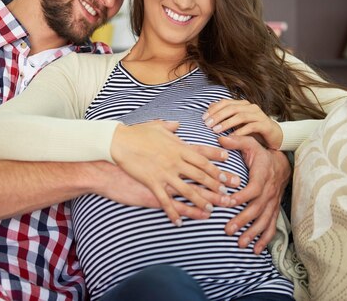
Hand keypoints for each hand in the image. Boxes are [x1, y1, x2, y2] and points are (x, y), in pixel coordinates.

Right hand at [110, 120, 239, 225]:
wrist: (118, 141)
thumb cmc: (136, 133)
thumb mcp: (156, 126)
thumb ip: (170, 126)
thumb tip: (177, 124)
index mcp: (178, 146)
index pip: (202, 155)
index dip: (216, 163)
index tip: (228, 169)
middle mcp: (175, 160)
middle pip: (201, 174)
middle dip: (216, 185)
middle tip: (228, 193)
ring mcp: (165, 172)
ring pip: (188, 190)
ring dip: (201, 200)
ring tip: (211, 209)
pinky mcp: (152, 183)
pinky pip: (165, 201)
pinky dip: (173, 212)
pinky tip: (179, 222)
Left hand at [203, 99, 282, 148]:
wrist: (274, 136)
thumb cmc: (252, 130)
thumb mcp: (237, 123)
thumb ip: (225, 116)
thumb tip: (209, 108)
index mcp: (242, 104)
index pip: (225, 102)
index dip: (214, 109)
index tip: (203, 118)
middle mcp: (250, 107)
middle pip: (231, 108)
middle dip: (218, 116)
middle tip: (207, 125)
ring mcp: (259, 115)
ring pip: (241, 116)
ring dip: (227, 123)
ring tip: (217, 130)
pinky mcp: (266, 125)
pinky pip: (252, 126)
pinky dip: (241, 131)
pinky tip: (232, 136)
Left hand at [218, 135, 290, 253]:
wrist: (281, 163)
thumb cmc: (261, 154)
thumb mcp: (251, 143)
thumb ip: (236, 141)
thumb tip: (220, 138)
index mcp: (262, 175)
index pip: (253, 188)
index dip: (242, 196)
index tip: (228, 202)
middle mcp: (269, 191)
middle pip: (257, 208)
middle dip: (243, 220)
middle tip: (228, 230)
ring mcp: (272, 202)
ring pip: (264, 220)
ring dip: (253, 233)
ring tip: (240, 244)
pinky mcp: (273, 209)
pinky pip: (271, 226)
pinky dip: (265, 239)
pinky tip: (255, 250)